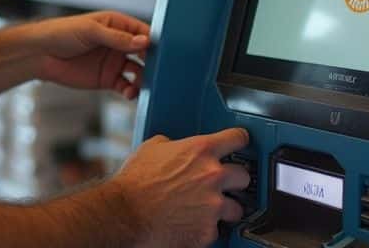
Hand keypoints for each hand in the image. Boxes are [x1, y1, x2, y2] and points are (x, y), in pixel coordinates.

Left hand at [24, 11, 149, 98]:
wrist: (40, 54)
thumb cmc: (62, 33)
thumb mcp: (90, 31)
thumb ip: (117, 38)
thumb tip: (144, 41)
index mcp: (117, 24)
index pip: (143, 31)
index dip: (154, 41)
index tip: (163, 52)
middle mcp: (119, 43)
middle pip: (144, 53)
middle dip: (153, 62)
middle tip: (159, 72)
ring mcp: (114, 62)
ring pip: (138, 71)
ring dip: (144, 79)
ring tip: (143, 85)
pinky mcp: (107, 79)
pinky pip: (126, 86)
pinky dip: (131, 91)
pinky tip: (130, 94)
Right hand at [111, 128, 251, 247]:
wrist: (125, 214)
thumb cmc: (134, 183)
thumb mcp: (152, 148)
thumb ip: (172, 145)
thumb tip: (174, 147)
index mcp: (201, 151)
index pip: (237, 138)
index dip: (238, 140)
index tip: (239, 143)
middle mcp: (213, 176)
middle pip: (243, 176)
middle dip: (233, 181)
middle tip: (221, 185)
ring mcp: (213, 205)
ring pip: (237, 208)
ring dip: (225, 209)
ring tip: (208, 210)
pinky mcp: (207, 230)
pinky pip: (216, 230)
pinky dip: (206, 228)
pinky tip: (191, 224)